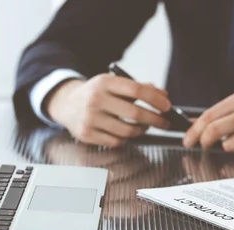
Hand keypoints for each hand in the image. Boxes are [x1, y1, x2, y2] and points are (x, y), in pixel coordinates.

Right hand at [46, 75, 171, 146]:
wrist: (66, 104)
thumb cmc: (96, 94)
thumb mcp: (113, 84)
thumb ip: (138, 88)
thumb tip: (163, 95)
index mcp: (104, 83)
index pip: (136, 90)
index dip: (155, 99)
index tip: (167, 106)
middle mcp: (95, 100)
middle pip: (135, 113)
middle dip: (155, 119)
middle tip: (164, 122)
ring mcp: (90, 118)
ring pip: (127, 131)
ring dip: (142, 131)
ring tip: (145, 127)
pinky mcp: (87, 135)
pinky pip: (116, 142)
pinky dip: (126, 139)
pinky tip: (126, 132)